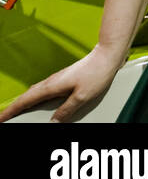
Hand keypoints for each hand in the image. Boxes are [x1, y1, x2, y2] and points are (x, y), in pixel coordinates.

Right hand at [0, 45, 123, 122]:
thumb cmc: (97, 73)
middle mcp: (51, 82)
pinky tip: (38, 100)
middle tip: (5, 117)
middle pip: (26, 97)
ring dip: (24, 102)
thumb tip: (53, 123)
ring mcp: (57, 79)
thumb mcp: (82, 96)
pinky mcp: (63, 78)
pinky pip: (43, 90)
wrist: (107, 55)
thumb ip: (66, 110)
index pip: (26, 101)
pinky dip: (35, 97)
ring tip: (17, 112)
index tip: (1, 118)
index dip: (11, 110)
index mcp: (51, 86)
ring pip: (34, 92)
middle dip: (14, 107)